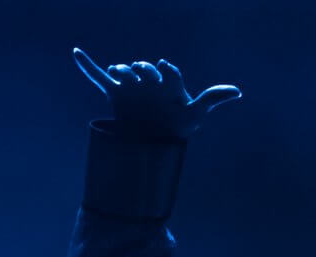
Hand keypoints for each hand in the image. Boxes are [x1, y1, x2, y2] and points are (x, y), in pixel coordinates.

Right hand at [71, 47, 241, 139]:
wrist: (155, 143)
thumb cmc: (179, 126)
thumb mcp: (196, 112)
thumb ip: (213, 98)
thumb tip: (238, 91)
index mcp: (168, 84)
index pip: (168, 72)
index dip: (166, 70)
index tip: (165, 69)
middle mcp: (149, 82)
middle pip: (144, 68)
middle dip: (143, 69)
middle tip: (144, 75)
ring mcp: (131, 87)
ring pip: (123, 71)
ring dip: (122, 70)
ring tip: (122, 74)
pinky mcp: (115, 95)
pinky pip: (98, 77)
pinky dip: (88, 66)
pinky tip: (77, 53)